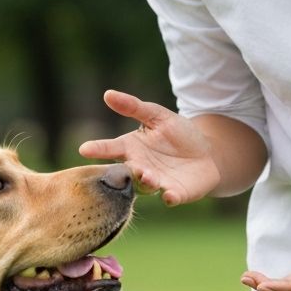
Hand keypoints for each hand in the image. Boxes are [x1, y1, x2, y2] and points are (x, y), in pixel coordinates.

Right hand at [78, 89, 221, 205]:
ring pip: (146, 186)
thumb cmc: (177, 133)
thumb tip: (107, 94)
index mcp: (132, 148)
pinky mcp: (176, 193)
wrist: (207, 152)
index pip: (111, 148)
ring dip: (146, 182)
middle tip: (131, 166)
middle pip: (128, 171)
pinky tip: (169, 195)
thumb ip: (133, 107)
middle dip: (128, 170)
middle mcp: (140, 168)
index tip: (84, 149)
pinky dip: (169, 197)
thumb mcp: (157, 116)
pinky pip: (170, 197)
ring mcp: (157, 182)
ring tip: (148, 177)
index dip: (98, 149)